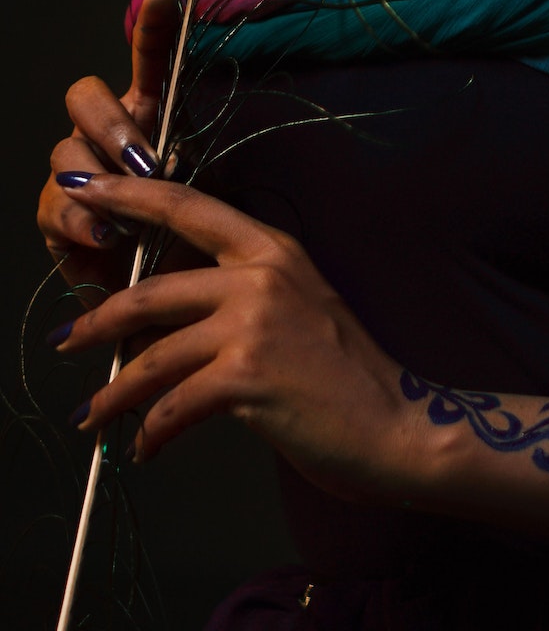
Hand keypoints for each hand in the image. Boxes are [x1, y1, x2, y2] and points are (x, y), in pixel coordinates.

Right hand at [37, 0, 176, 299]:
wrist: (162, 292)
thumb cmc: (184, 231)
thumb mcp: (201, 188)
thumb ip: (184, 162)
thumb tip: (169, 155)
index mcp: (146, 115)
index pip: (146, 63)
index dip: (151, 31)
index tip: (163, 1)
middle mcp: (103, 134)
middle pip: (83, 96)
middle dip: (109, 124)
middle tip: (145, 162)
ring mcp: (74, 172)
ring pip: (64, 153)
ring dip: (98, 180)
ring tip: (127, 213)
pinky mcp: (55, 216)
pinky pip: (54, 206)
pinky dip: (81, 221)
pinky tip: (105, 235)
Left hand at [53, 172, 415, 503]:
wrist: (395, 422)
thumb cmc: (343, 373)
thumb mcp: (293, 310)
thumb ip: (236, 298)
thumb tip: (162, 322)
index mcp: (272, 248)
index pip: (187, 206)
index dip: (129, 194)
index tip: (86, 185)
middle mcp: (260, 275)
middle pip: (151, 291)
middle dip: (97, 321)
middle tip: (65, 339)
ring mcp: (254, 324)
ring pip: (151, 356)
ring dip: (112, 393)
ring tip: (90, 415)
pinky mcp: (247, 377)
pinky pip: (173, 407)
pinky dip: (149, 434)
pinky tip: (145, 449)